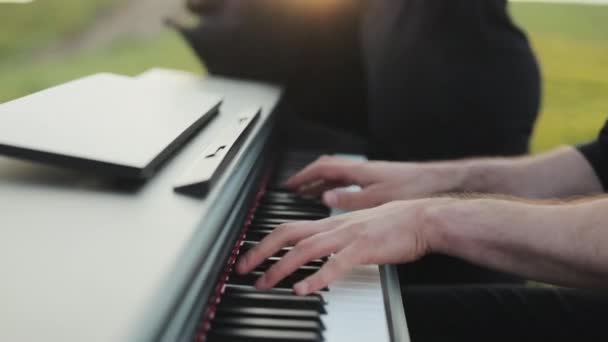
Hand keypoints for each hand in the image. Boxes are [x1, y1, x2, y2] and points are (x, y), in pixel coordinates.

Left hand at [235, 200, 437, 294]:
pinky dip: (316, 278)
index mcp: (331, 222)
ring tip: (264, 284)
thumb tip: (319, 248)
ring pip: (305, 248)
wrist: (423, 218)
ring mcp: (348, 236)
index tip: (250, 255)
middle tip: (242, 269)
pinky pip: (335, 264)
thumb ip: (336, 236)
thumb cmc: (394, 224)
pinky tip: (302, 290)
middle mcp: (334, 226)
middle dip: (260, 251)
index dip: (265, 240)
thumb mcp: (357, 227)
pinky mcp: (364, 249)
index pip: (289, 227)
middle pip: (287, 233)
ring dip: (280, 267)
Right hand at [284, 156, 464, 209]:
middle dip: (308, 178)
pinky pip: (348, 181)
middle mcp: (362, 169)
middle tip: (294, 189)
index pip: (322, 168)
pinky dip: (336, 188)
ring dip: (321, 183)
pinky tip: (338, 198)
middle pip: (327, 168)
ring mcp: (370, 174)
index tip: (288, 184)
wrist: (440, 184)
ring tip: (309, 194)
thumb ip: (349, 199)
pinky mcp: (379, 181)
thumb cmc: (412, 189)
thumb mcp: (377, 200)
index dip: (303, 176)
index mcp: (358, 171)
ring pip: (338, 175)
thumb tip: (324, 196)